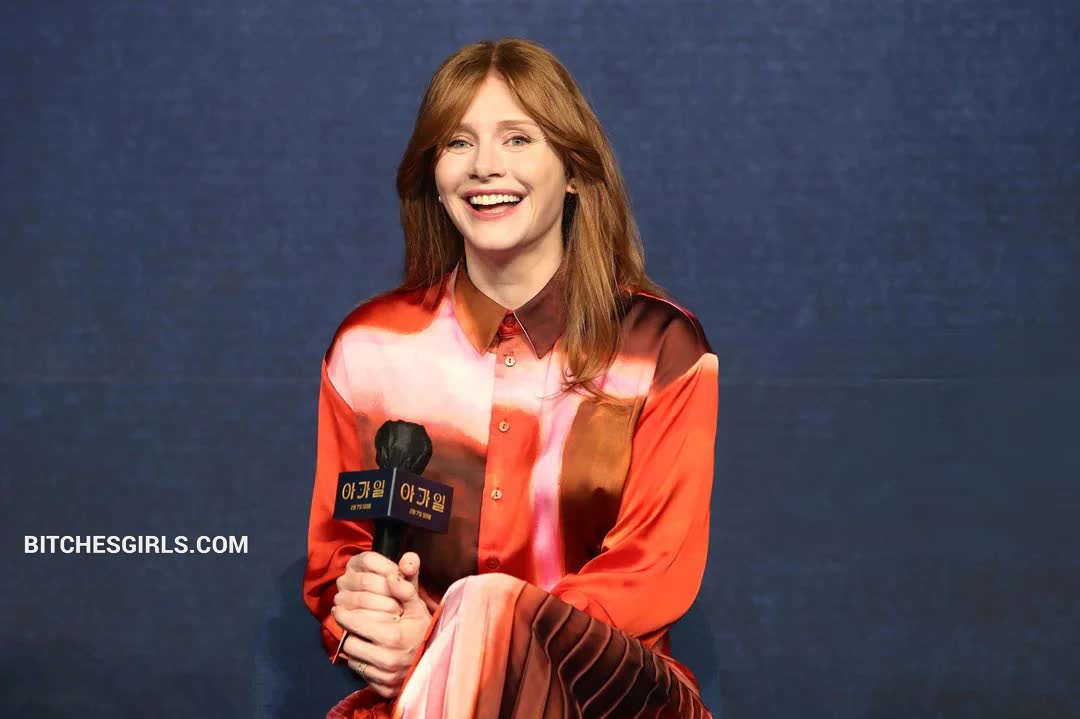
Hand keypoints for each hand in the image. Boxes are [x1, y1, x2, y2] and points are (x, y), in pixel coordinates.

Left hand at [332, 551, 431, 698]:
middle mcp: (388, 660)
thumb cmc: (423, 628)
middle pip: (350, 643)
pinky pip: (361, 674)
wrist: (438, 658)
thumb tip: (391, 575)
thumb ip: (405, 588)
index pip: (356, 625)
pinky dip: (362, 662)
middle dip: (348, 631)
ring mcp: (386, 677)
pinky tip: (369, 652)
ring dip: (354, 647)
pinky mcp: (384, 688)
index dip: (344, 615)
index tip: (338, 608)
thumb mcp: (417, 605)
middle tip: (346, 622)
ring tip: (360, 637)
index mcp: (393, 637)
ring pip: (353, 659)